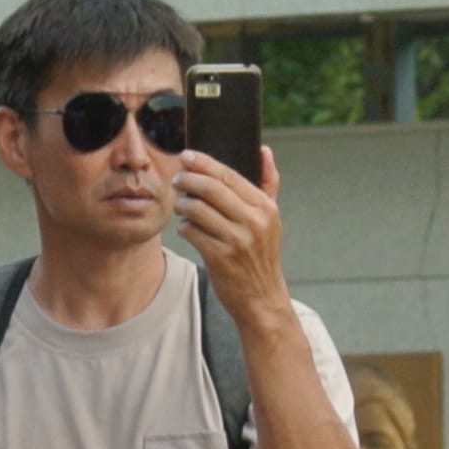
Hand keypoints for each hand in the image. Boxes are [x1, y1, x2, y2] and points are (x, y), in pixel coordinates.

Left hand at [171, 146, 291, 313]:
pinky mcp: (220, 258)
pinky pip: (192, 233)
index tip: (187, 156)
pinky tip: (185, 228)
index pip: (229, 175)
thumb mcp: (271, 218)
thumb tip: (263, 150)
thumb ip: (268, 183)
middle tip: (177, 179)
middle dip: (188, 180)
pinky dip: (184, 227)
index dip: (204, 163)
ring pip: (198, 210)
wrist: (262, 298)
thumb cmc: (261, 254)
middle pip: (211, 189)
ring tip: (180, 205)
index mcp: (264, 207)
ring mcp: (237, 241)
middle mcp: (253, 221)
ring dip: (182, 204)